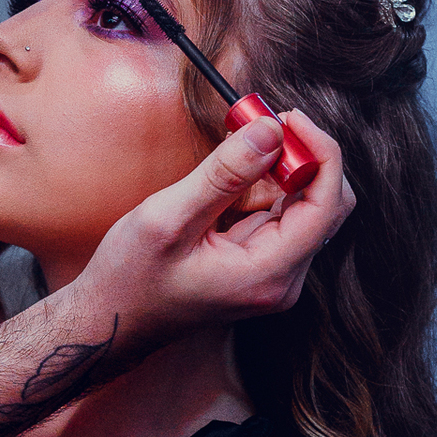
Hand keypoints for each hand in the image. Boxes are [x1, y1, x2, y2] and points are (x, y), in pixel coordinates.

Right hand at [65, 111, 353, 350]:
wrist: (110, 318)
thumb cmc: (130, 279)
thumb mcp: (168, 219)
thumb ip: (224, 175)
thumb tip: (271, 131)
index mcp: (267, 275)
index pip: (326, 204)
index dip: (318, 151)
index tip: (287, 117)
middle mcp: (282, 281)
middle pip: (325, 203)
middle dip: (297, 157)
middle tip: (255, 128)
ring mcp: (274, 278)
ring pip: (303, 206)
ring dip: (275, 172)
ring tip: (226, 160)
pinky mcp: (262, 269)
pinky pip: (280, 218)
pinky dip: (261, 190)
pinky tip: (224, 187)